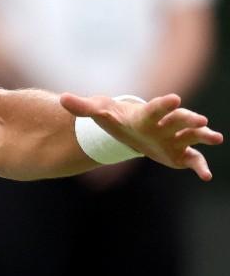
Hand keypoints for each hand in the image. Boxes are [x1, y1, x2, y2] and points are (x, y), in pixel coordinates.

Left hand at [61, 93, 222, 180]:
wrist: (129, 130)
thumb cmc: (116, 119)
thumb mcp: (100, 113)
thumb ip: (83, 107)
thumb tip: (61, 98)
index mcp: (147, 114)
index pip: (156, 107)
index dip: (164, 104)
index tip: (174, 99)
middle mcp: (165, 124)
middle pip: (179, 120)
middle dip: (189, 119)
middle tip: (200, 120)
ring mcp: (175, 138)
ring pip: (192, 136)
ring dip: (203, 137)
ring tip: (215, 138)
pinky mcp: (180, 154)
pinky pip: (193, 159)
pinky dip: (199, 167)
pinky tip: (206, 176)